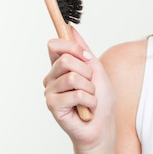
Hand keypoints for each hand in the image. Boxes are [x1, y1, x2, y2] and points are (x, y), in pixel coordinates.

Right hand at [44, 28, 115, 150]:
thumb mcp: (96, 70)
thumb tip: (70, 28)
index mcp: (60, 67)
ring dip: (90, 89)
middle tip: (90, 85)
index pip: (55, 45)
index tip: (86, 56)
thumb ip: (83, 50)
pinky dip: (89, 101)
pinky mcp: (53, 105)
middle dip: (87, 72)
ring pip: (72, 77)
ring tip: (89, 98)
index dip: (72, 47)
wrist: (102, 126)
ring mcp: (50, 92)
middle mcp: (52, 78)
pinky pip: (76, 94)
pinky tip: (86, 109)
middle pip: (66, 60)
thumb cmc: (100, 100)